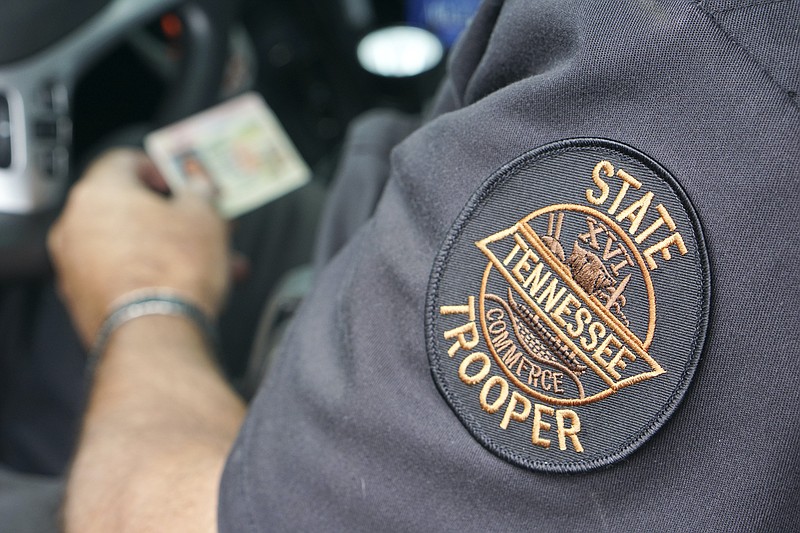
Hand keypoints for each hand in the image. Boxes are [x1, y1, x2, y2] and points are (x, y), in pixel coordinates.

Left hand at [49, 149, 230, 345]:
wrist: (154, 333)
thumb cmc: (174, 268)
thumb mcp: (203, 215)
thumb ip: (200, 191)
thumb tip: (198, 187)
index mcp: (99, 192)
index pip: (123, 160)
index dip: (158, 167)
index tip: (181, 182)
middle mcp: (76, 225)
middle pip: (128, 208)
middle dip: (172, 216)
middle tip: (203, 224)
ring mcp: (75, 266)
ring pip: (130, 245)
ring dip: (170, 248)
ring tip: (213, 262)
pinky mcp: (84, 301)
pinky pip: (123, 276)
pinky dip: (153, 274)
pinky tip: (189, 286)